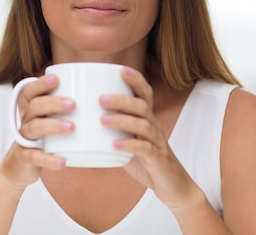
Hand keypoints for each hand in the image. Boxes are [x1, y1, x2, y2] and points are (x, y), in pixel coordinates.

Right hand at [0, 74, 74, 187]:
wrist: (21, 166)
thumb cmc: (45, 138)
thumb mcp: (53, 121)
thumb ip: (71, 109)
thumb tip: (104, 97)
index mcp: (33, 109)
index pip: (31, 91)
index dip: (41, 84)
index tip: (57, 79)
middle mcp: (27, 120)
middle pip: (35, 106)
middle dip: (53, 103)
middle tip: (73, 104)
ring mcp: (24, 138)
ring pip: (34, 128)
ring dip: (53, 126)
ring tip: (72, 127)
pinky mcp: (24, 157)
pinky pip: (34, 157)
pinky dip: (48, 160)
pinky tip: (62, 162)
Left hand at [99, 67, 198, 209]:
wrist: (173, 186)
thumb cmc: (146, 161)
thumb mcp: (129, 142)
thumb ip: (112, 132)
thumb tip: (82, 122)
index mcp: (148, 119)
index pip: (145, 94)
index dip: (136, 80)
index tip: (121, 69)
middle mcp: (154, 127)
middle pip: (142, 106)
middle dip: (122, 99)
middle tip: (100, 98)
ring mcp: (157, 143)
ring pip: (143, 125)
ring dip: (122, 120)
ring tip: (103, 120)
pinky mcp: (158, 160)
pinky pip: (145, 149)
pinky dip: (129, 145)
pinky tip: (114, 145)